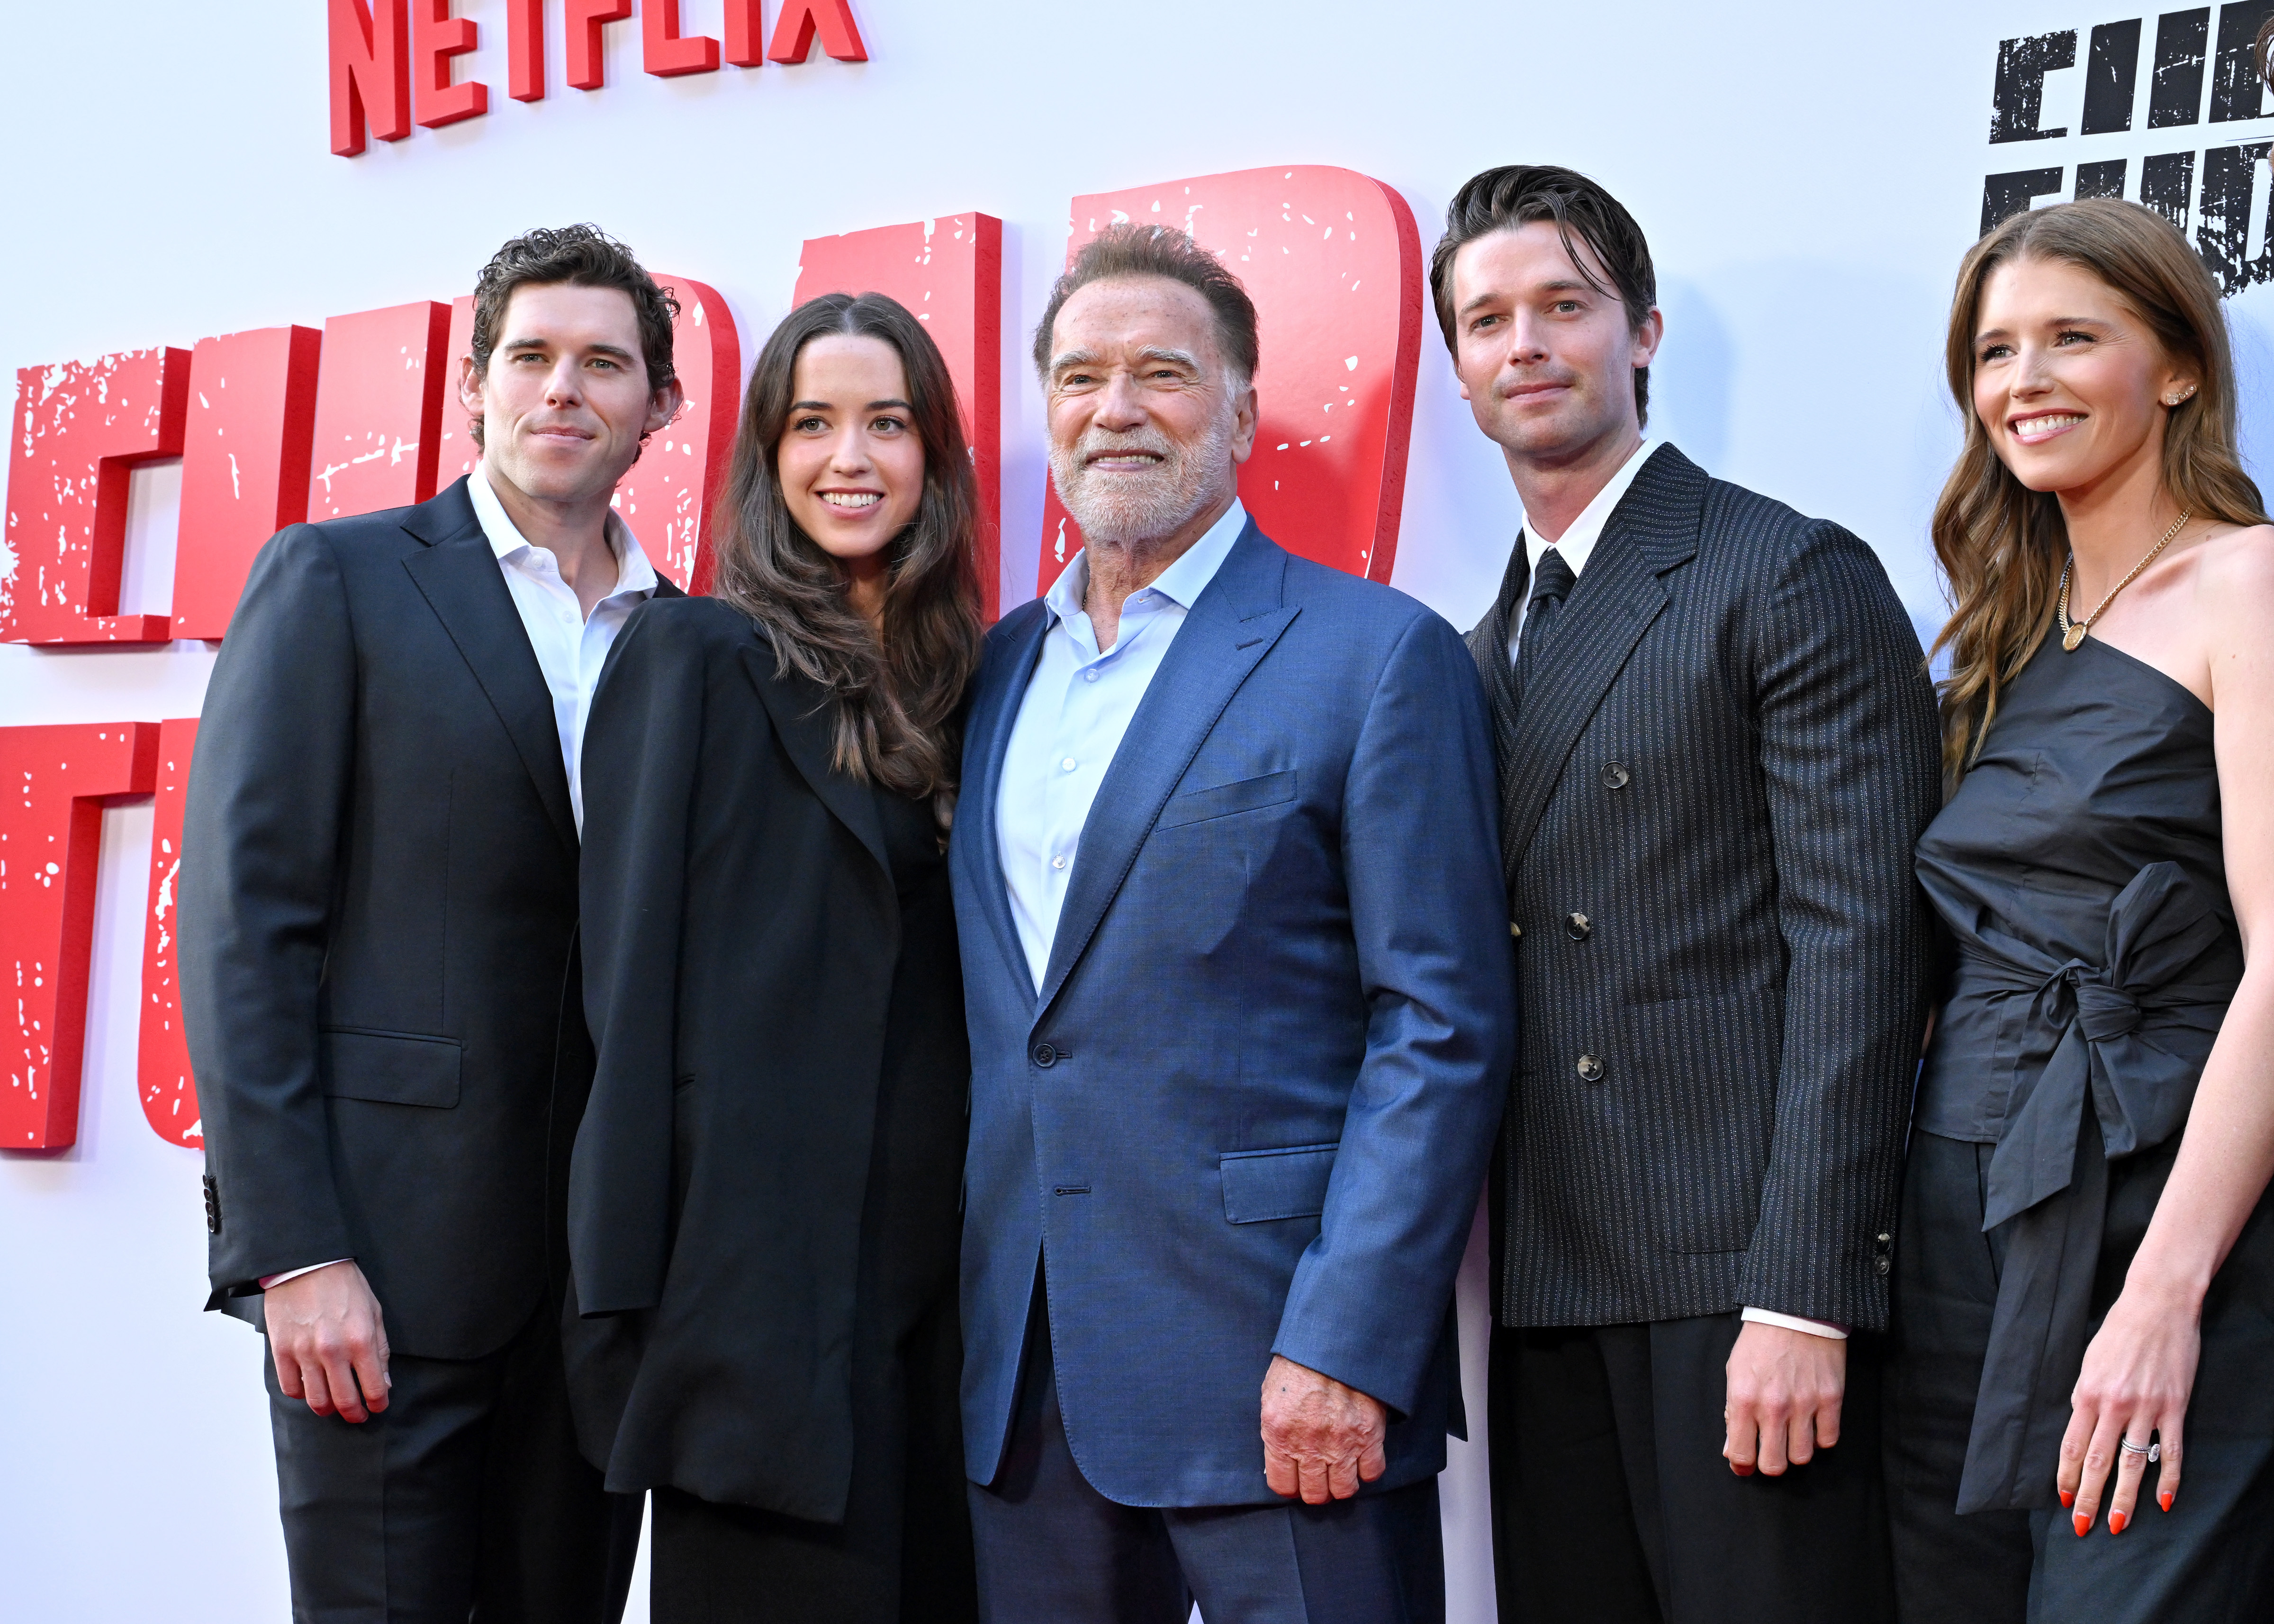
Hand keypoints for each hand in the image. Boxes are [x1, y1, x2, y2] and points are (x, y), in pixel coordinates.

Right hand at [266, 1261, 390, 1421]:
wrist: (306, 1263)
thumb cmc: (343, 1285)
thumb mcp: (373, 1312)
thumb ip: (380, 1350)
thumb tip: (384, 1383)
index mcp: (361, 1340)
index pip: (374, 1388)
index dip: (378, 1403)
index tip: (378, 1406)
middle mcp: (332, 1350)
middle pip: (344, 1402)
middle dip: (354, 1414)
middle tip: (358, 1415)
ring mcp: (304, 1352)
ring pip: (316, 1401)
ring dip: (328, 1409)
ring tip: (334, 1405)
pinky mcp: (281, 1351)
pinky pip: (290, 1388)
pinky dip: (301, 1394)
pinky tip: (311, 1387)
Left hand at [1260, 1354, 1387, 1503]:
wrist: (1332, 1340)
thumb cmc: (1299, 1363)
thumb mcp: (1271, 1396)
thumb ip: (1275, 1431)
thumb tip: (1280, 1459)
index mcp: (1280, 1434)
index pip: (1282, 1485)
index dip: (1289, 1486)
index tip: (1295, 1482)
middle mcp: (1310, 1445)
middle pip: (1315, 1494)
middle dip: (1316, 1489)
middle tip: (1319, 1478)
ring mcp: (1341, 1442)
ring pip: (1344, 1490)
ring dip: (1341, 1483)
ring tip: (1340, 1469)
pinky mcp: (1369, 1435)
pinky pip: (1372, 1471)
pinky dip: (1367, 1469)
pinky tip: (1360, 1457)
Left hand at [1723, 1322, 1844, 1474]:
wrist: (1794, 1311)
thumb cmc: (1760, 1342)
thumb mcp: (1734, 1372)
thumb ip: (1732, 1413)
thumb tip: (1733, 1451)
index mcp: (1743, 1399)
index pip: (1741, 1454)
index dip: (1742, 1465)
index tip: (1745, 1462)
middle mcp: (1774, 1406)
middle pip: (1774, 1465)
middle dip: (1770, 1463)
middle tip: (1770, 1451)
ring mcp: (1805, 1403)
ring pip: (1803, 1457)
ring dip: (1796, 1450)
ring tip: (1791, 1434)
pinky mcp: (1831, 1398)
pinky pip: (1828, 1440)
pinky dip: (1819, 1438)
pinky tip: (1811, 1423)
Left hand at [2059, 1284, 2197, 1534]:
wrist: (2158, 1305)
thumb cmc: (2119, 1331)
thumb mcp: (2090, 1361)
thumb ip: (2086, 1395)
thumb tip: (2081, 1424)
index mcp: (2088, 1393)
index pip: (2071, 1446)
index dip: (2065, 1477)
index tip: (2061, 1500)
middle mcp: (2115, 1404)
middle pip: (2098, 1461)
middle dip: (2088, 1497)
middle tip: (2082, 1526)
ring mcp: (2147, 1408)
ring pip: (2133, 1463)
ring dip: (2124, 1498)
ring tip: (2118, 1524)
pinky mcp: (2175, 1407)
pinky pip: (2171, 1451)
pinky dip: (2168, 1479)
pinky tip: (2163, 1502)